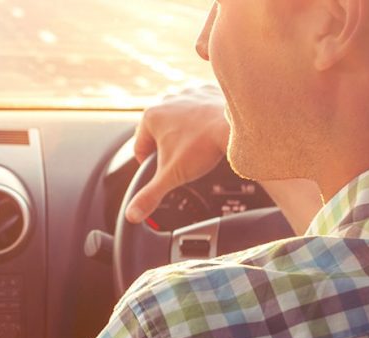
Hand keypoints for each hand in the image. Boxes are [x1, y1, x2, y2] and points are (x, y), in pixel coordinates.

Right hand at [124, 90, 230, 223]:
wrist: (237, 127)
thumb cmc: (203, 146)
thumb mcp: (171, 177)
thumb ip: (149, 196)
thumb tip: (132, 215)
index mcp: (150, 117)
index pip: (140, 147)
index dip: (149, 165)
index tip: (161, 171)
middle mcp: (166, 100)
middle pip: (160, 133)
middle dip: (169, 148)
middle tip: (183, 160)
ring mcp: (188, 94)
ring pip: (179, 120)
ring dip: (184, 133)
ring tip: (197, 147)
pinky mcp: (207, 91)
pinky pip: (199, 109)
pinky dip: (202, 120)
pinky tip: (209, 132)